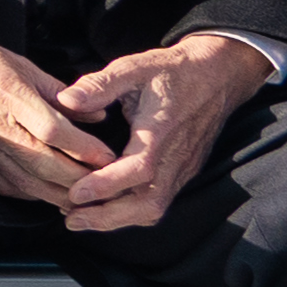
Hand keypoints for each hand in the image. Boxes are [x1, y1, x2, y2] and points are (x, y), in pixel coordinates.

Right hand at [0, 0, 117, 207]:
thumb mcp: (20, 63)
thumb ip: (60, 93)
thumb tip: (98, 118)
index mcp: (6, 92)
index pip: (54, 131)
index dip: (86, 148)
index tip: (110, 155)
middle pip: (46, 165)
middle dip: (84, 178)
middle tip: (112, 182)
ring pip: (31, 185)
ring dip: (64, 193)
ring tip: (91, 193)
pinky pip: (11, 188)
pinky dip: (38, 194)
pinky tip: (55, 191)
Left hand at [50, 32, 273, 232]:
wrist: (219, 75)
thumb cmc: (174, 70)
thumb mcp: (135, 67)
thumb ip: (101, 84)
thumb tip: (67, 99)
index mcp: (162, 130)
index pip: (139, 168)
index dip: (107, 184)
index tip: (75, 194)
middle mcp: (176, 156)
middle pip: (149, 202)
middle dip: (109, 217)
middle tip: (71, 219)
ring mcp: (183, 167)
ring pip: (155, 207)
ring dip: (118, 219)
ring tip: (81, 220)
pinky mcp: (184, 171)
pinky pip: (160, 200)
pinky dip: (132, 211)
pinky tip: (106, 208)